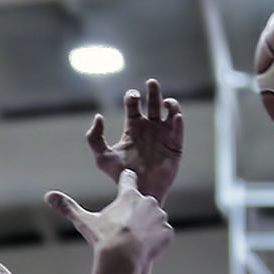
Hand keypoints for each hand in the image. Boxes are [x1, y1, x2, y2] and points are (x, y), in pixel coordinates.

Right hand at [45, 170, 172, 264]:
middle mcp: (148, 201)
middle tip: (125, 228)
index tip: (126, 179)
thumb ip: (68, 207)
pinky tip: (144, 248)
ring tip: (134, 241)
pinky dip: (156, 241)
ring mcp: (160, 216)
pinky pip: (163, 234)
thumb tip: (48, 196)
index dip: (126, 180)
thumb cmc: (103, 238)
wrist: (123, 259)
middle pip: (143, 203)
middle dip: (136, 213)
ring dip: (147, 227)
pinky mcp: (167, 232)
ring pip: (155, 219)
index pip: (129, 179)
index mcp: (129, 195)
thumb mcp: (85, 221)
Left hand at [86, 78, 183, 205]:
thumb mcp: (102, 157)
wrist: (138, 192)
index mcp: (133, 128)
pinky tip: (175, 116)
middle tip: (151, 82)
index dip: (133, 97)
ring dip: (170, 103)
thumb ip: (94, 138)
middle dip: (153, 91)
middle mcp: (149, 128)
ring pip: (170, 112)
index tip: (132, 97)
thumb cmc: (120, 176)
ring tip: (166, 102)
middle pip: (153, 102)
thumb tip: (98, 116)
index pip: (133, 105)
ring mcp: (163, 135)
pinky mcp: (175, 146)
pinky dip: (178, 121)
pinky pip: (179, 130)